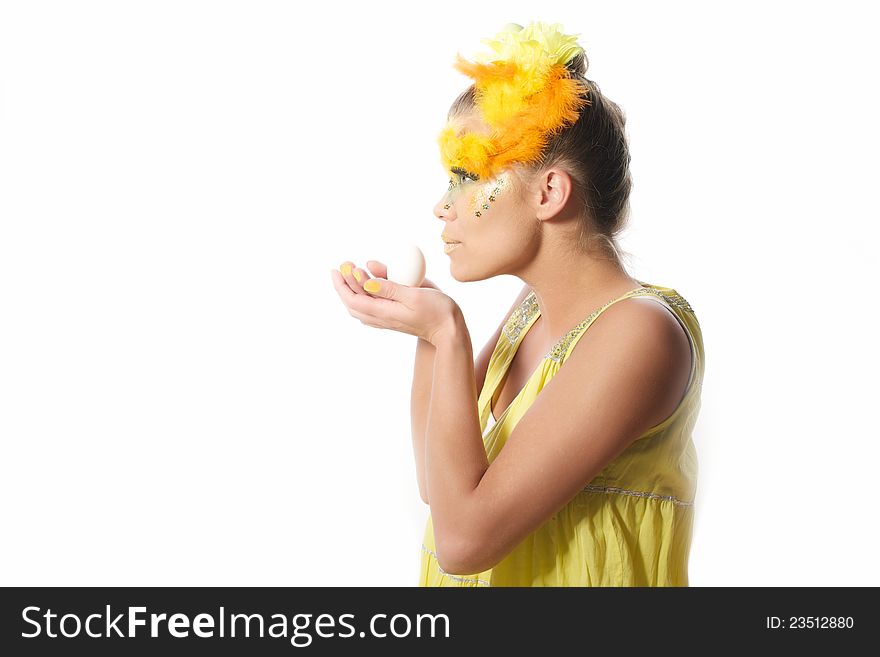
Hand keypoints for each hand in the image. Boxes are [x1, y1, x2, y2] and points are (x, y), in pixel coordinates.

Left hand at [331, 260, 458, 344]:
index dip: (343, 285)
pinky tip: (365, 285)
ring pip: (360, 306)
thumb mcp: (415, 295)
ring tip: (352, 269)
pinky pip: (371, 307)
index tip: (339, 268)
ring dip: (353, 288)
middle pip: (353, 303)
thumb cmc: (437, 311)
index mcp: (384, 312)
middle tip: (345, 264)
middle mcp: (382, 317)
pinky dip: (364, 295)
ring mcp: (386, 319)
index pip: (354, 300)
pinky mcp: (393, 317)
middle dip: (345, 284)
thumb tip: (367, 282)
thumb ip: (390, 288)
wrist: (449, 331)